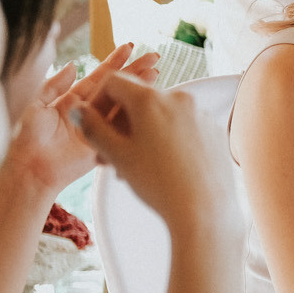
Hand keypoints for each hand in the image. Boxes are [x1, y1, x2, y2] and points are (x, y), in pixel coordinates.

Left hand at [2, 44, 160, 196]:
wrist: (32, 170)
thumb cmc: (28, 140)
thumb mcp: (37, 106)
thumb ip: (54, 84)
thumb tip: (74, 65)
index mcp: (73, 101)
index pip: (98, 77)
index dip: (114, 62)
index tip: (129, 48)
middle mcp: (90, 112)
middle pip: (117, 88)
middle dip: (135, 71)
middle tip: (153, 57)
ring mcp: (100, 128)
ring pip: (124, 105)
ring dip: (140, 90)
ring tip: (156, 74)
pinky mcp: (107, 144)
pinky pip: (124, 128)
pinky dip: (137, 117)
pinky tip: (150, 104)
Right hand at [67, 71, 239, 240]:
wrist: (204, 210)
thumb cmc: (158, 183)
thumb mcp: (116, 155)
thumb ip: (93, 127)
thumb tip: (79, 109)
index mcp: (151, 99)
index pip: (114, 82)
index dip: (97, 101)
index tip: (92, 124)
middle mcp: (180, 98)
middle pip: (138, 100)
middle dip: (119, 124)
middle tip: (106, 155)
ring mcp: (201, 114)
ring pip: (161, 117)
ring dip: (141, 135)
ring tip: (131, 168)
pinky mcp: (214, 131)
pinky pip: (183, 128)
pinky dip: (166, 140)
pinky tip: (160, 168)